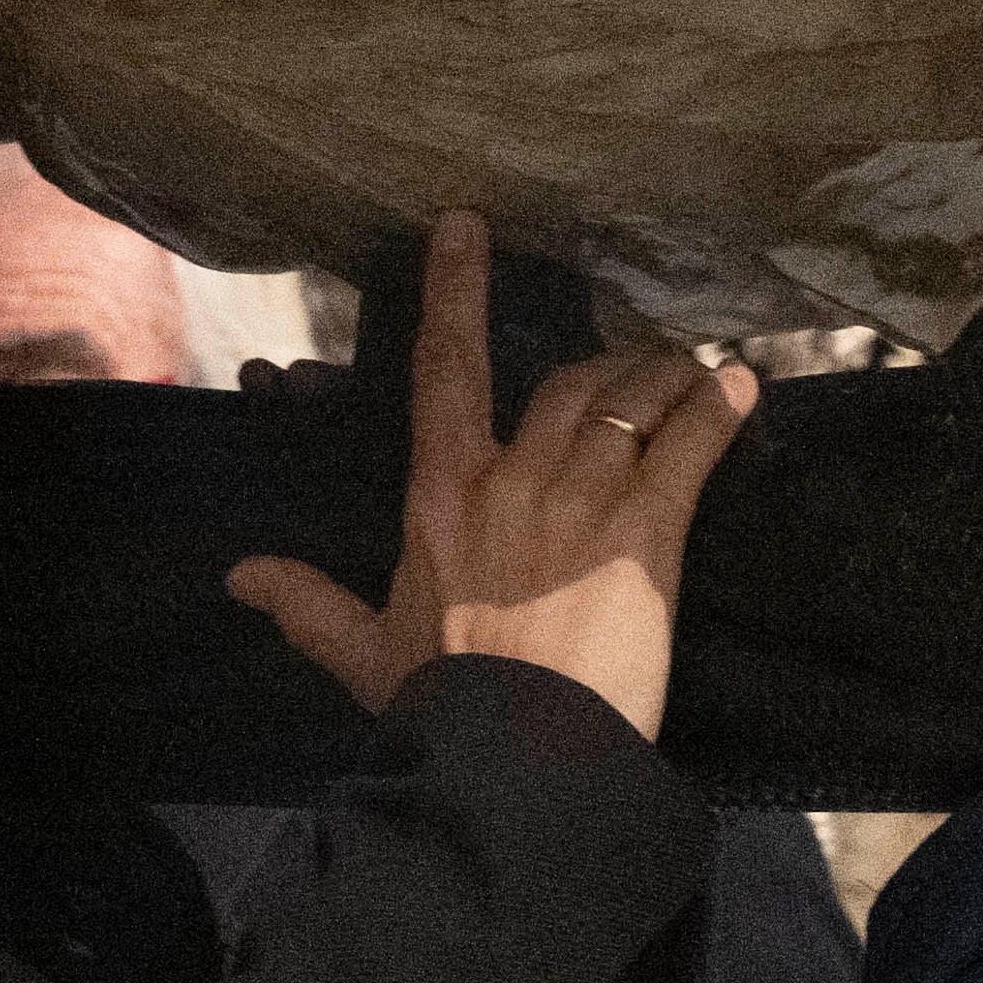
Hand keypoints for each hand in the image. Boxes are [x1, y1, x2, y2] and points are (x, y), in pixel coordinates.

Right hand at [228, 215, 755, 743]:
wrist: (512, 754)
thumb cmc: (439, 704)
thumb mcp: (362, 649)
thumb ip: (307, 603)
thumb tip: (240, 577)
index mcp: (440, 494)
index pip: (445, 369)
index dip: (455, 291)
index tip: (466, 227)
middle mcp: (511, 478)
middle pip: (568, 383)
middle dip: (611, 361)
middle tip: (644, 355)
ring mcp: (581, 501)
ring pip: (631, 402)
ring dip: (668, 377)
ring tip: (698, 370)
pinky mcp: (645, 533)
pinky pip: (689, 447)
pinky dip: (720, 409)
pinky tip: (743, 387)